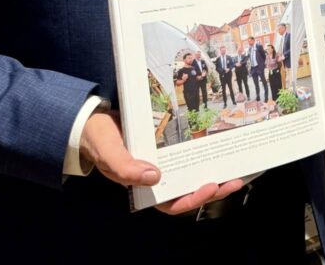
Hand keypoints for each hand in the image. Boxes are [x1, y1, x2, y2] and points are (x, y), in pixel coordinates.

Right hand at [81, 110, 244, 215]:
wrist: (92, 120)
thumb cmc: (97, 139)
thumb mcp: (108, 152)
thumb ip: (125, 167)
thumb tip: (154, 177)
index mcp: (141, 187)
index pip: (171, 203)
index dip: (192, 199)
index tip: (211, 187)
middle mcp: (154, 178)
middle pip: (187, 191)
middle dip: (211, 190)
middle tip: (233, 182)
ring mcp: (161, 164)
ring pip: (190, 176)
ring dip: (211, 176)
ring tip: (232, 171)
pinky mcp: (165, 149)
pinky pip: (187, 157)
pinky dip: (201, 157)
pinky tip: (216, 150)